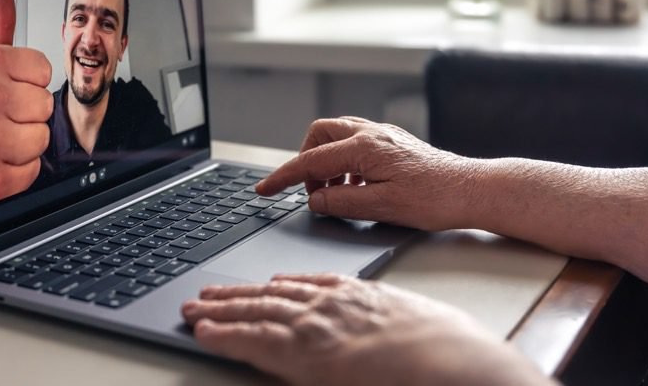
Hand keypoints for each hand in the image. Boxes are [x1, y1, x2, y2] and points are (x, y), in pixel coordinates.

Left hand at [182, 274, 550, 385]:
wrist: (454, 361)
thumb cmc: (449, 350)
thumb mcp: (417, 324)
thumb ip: (389, 325)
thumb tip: (386, 344)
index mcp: (358, 296)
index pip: (305, 286)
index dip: (276, 288)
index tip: (260, 286)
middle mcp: (330, 306)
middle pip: (270, 296)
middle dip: (235, 295)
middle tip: (207, 294)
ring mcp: (313, 326)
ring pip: (254, 313)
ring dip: (219, 310)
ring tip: (194, 310)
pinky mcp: (302, 352)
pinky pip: (252, 339)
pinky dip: (225, 333)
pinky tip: (205, 332)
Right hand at [256, 117, 482, 230]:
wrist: (473, 190)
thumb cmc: (435, 199)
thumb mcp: (381, 207)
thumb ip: (340, 202)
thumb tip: (314, 200)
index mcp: (364, 147)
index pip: (310, 161)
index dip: (282, 177)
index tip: (263, 190)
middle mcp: (372, 134)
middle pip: (319, 134)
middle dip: (306, 160)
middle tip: (311, 191)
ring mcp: (384, 135)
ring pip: (337, 135)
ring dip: (326, 161)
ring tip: (336, 191)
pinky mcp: (394, 142)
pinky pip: (355, 141)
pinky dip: (345, 161)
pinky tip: (357, 184)